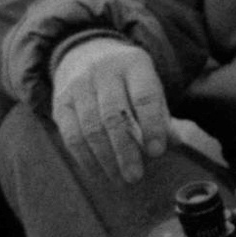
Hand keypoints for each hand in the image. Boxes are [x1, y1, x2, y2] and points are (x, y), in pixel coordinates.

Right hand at [49, 36, 168, 184]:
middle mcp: (103, 71)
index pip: (144, 96)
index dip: (151, 125)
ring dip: (106, 159)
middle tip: (136, 176)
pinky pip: (72, 136)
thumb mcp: (149, 87)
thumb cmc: (127, 81)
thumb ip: (161, 115)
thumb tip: (174, 142)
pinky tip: (99, 173)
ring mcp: (78, 85)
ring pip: (91, 128)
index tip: (157, 152)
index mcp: (134, 64)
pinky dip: (86, 159)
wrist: (86, 55)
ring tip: (120, 180)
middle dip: (126, 150)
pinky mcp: (61, 102)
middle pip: (114, 115)